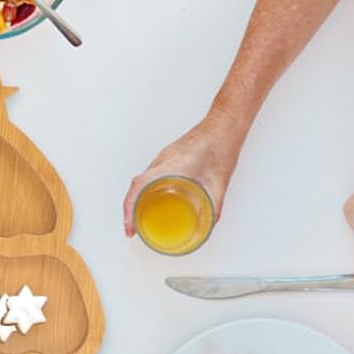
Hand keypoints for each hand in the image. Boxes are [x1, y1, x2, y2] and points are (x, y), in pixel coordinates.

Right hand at [122, 113, 241, 234]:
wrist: (224, 125)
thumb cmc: (221, 147)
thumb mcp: (219, 183)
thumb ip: (214, 206)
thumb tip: (208, 224)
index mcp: (172, 166)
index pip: (139, 186)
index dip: (129, 207)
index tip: (129, 225)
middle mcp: (163, 160)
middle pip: (136, 185)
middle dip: (129, 208)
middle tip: (132, 228)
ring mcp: (164, 157)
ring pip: (142, 179)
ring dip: (136, 199)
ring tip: (138, 218)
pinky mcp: (169, 156)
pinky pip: (150, 174)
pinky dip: (145, 189)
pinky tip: (152, 199)